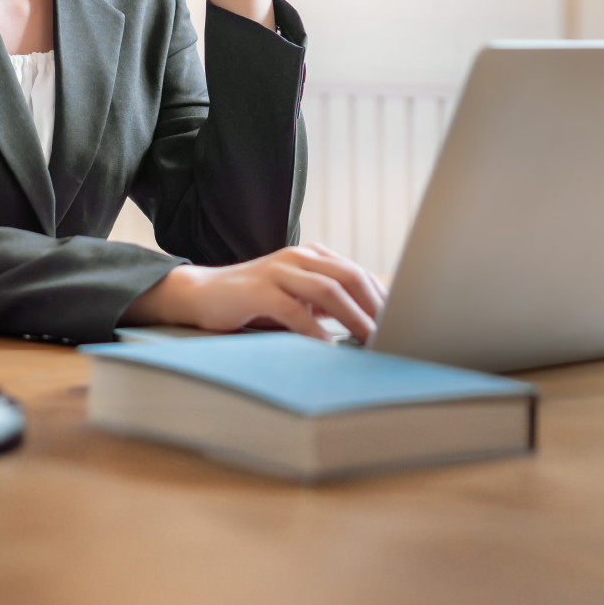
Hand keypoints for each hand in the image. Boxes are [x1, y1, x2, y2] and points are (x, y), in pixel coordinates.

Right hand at [127, 245, 386, 342]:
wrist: (202, 295)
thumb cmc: (256, 302)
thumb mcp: (298, 301)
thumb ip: (328, 307)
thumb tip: (370, 328)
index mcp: (314, 257)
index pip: (358, 274)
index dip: (382, 299)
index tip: (401, 324)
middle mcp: (300, 257)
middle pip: (350, 277)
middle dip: (375, 307)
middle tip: (393, 334)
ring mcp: (279, 270)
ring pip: (328, 290)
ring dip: (354, 318)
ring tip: (371, 341)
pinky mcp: (259, 290)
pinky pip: (294, 309)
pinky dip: (315, 330)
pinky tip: (328, 348)